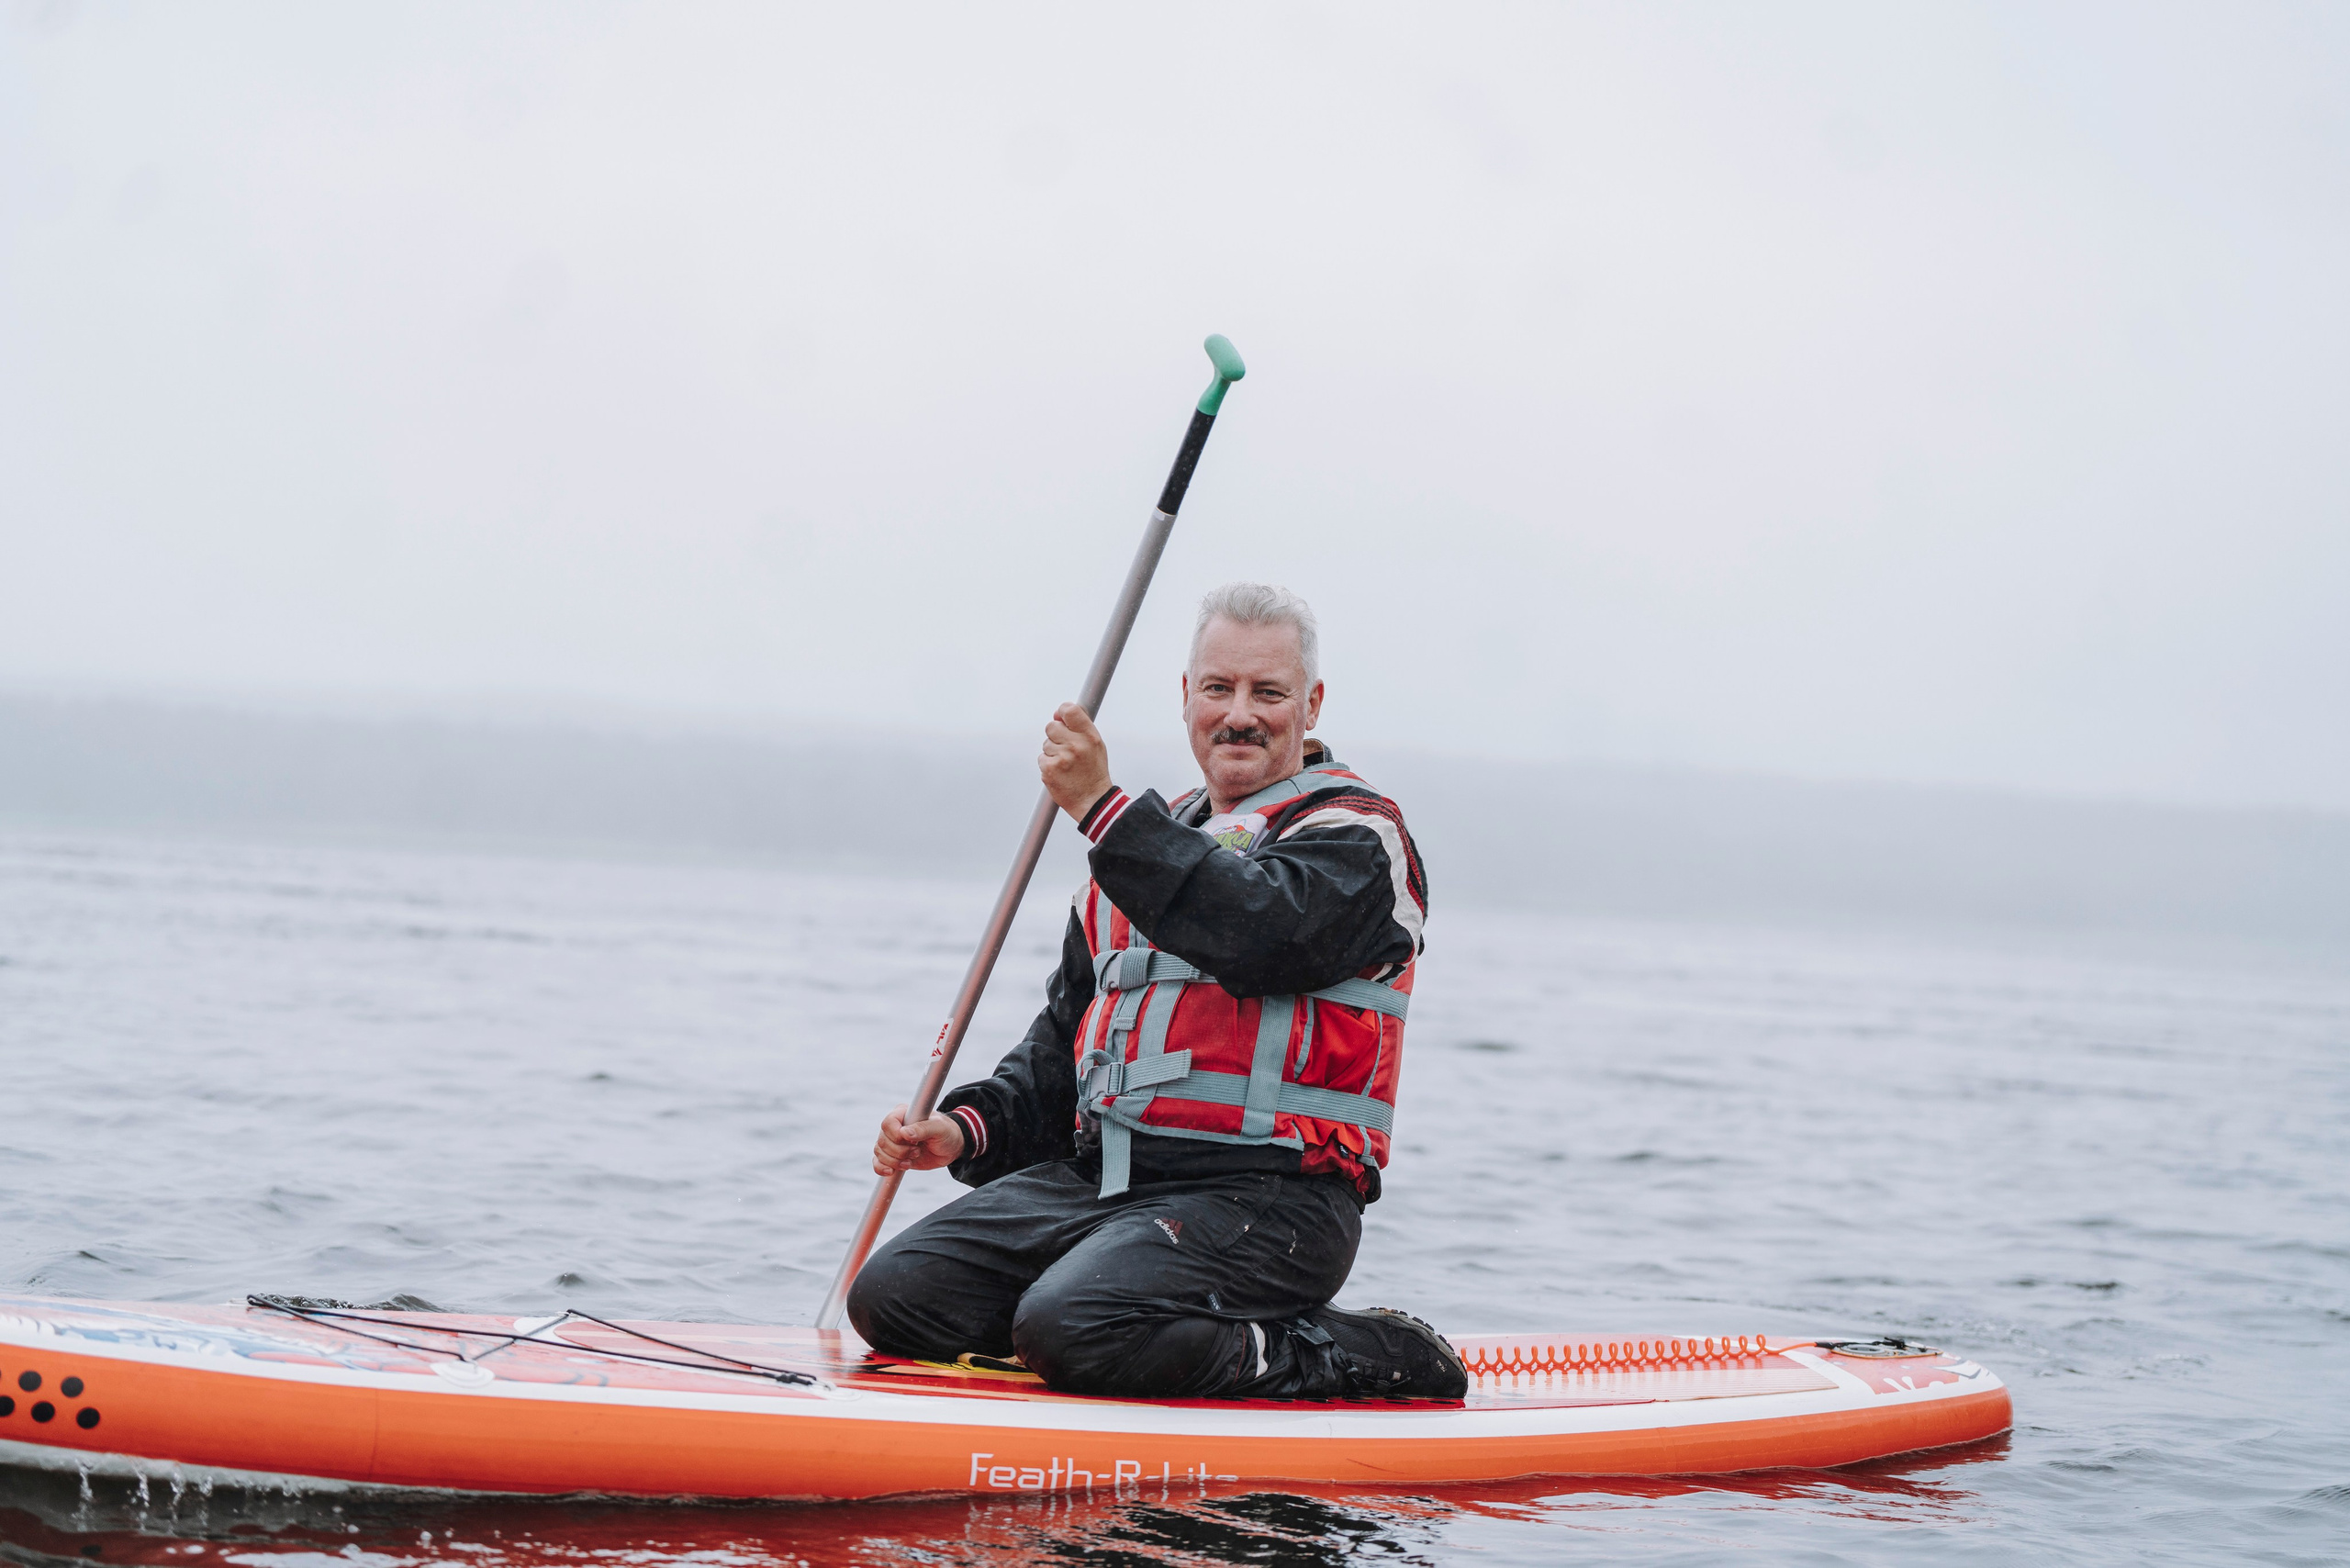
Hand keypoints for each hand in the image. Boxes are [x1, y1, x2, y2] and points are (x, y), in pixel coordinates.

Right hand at [873, 1103, 965, 1175]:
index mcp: (904, 1114)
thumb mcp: (940, 1128)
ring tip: (911, 1162)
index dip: (896, 1136)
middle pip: (883, 1140)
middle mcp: (895, 1126)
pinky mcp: (893, 1155)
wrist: (951, 1148)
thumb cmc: (947, 1132)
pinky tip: (891, 1171)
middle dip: (899, 1151)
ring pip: (879, 1152)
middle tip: (917, 1151)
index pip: (888, 1123)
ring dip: (894, 1161)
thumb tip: (904, 1133)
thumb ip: (923, 1128)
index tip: (913, 1142)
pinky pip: (877, 1162)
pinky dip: (881, 1168)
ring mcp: (893, 1141)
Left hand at [1040, 701, 1114, 822]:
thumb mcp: (1095, 745)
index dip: (1062, 711)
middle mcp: (1076, 745)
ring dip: (1053, 752)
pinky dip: (1048, 765)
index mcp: (1089, 736)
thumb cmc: (1094, 772)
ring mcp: (1061, 757)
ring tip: (1067, 765)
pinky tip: (1061, 773)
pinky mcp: (1049, 769)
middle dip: (1055, 736)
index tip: (1061, 716)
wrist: (1093, 800)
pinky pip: (1042, 758)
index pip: (1069, 710)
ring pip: (1046, 744)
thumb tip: (1057, 714)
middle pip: (1051, 726)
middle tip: (1066, 748)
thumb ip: (1079, 727)